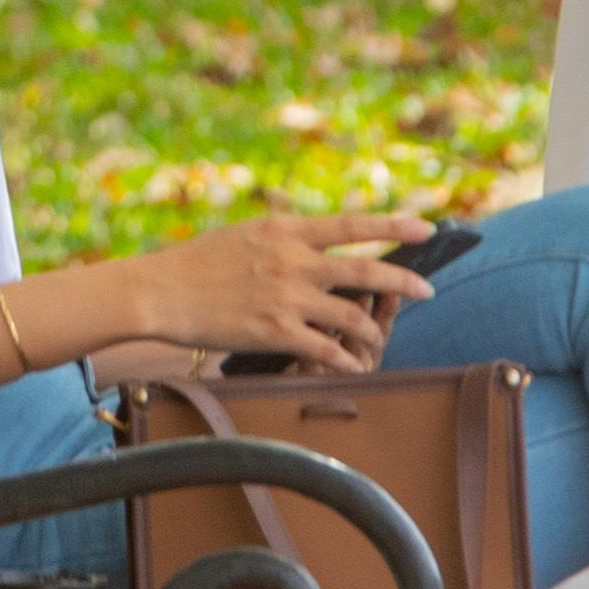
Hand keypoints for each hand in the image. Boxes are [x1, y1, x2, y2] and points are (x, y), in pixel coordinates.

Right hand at [129, 213, 434, 370]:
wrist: (161, 291)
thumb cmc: (197, 262)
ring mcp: (286, 298)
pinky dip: (344, 359)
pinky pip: (325, 349)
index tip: (425, 228)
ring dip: (372, 330)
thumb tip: (316, 239)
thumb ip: (285, 238)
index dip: (394, 226)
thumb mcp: (245, 234)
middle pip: (365, 272)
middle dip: (403, 282)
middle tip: (427, 290)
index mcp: (286, 229)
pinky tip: (351, 364)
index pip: (352, 224)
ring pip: (351, 316)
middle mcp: (292, 260)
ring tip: (379, 337)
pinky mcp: (275, 332)